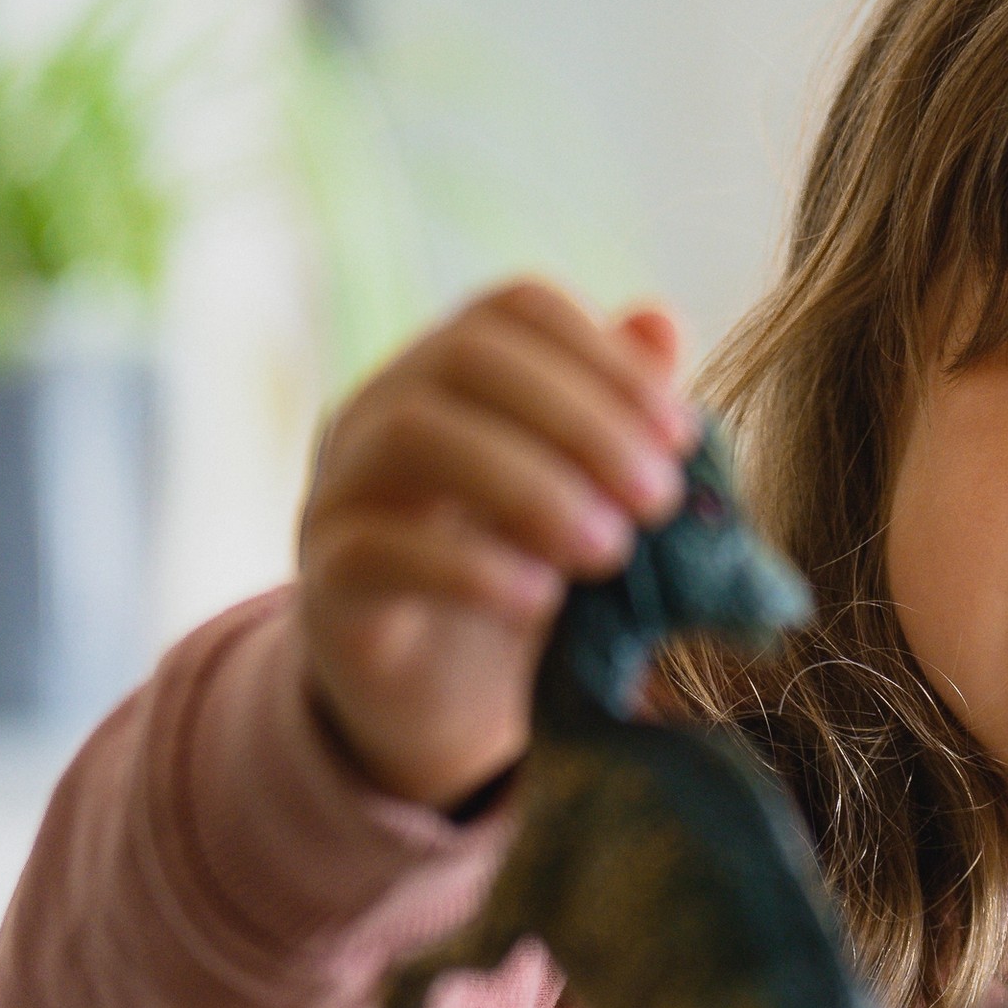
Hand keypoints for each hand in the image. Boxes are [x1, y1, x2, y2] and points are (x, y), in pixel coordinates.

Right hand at [297, 278, 694, 808]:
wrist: (444, 698)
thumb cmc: (524, 569)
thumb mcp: (587, 492)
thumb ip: (616, 412)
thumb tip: (658, 322)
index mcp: (453, 372)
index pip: (516, 309)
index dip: (606, 357)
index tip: (680, 435)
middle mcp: (385, 408)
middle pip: (466, 356)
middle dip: (579, 419)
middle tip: (656, 499)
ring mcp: (343, 489)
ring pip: (411, 435)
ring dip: (529, 485)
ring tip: (609, 549)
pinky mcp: (327, 582)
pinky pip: (374, 549)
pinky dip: (467, 569)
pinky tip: (540, 599)